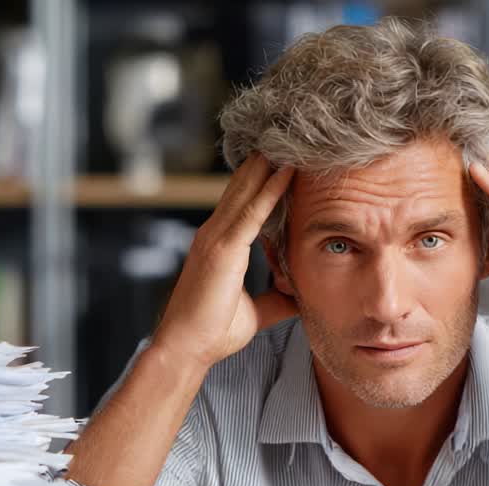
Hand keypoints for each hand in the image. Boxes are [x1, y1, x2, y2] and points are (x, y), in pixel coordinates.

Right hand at [152, 154, 297, 370]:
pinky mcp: (222, 249)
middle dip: (264, 161)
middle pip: (243, 188)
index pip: (244, 204)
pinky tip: (286, 172)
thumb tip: (301, 294)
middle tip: (287, 133)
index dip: (261, 180)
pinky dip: (270, 190)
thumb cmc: (213, 332)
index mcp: (220, 245)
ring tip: (290, 138)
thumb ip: (278, 297)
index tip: (282, 158)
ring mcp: (215, 238)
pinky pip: (252, 213)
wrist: (187, 349)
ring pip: (247, 192)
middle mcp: (215, 234)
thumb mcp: (257, 311)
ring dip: (269, 165)